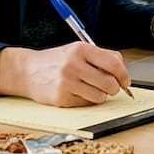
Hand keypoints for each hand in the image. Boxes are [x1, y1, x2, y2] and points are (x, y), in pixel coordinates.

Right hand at [0, 43, 130, 106]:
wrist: (28, 71)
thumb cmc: (57, 61)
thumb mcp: (77, 51)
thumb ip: (100, 57)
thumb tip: (122, 70)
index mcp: (81, 49)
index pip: (113, 63)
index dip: (124, 75)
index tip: (125, 81)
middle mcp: (73, 64)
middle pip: (109, 83)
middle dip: (114, 88)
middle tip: (111, 87)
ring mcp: (66, 82)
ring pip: (100, 96)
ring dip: (100, 95)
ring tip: (91, 89)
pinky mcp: (61, 98)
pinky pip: (86, 103)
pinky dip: (86, 100)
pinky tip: (77, 92)